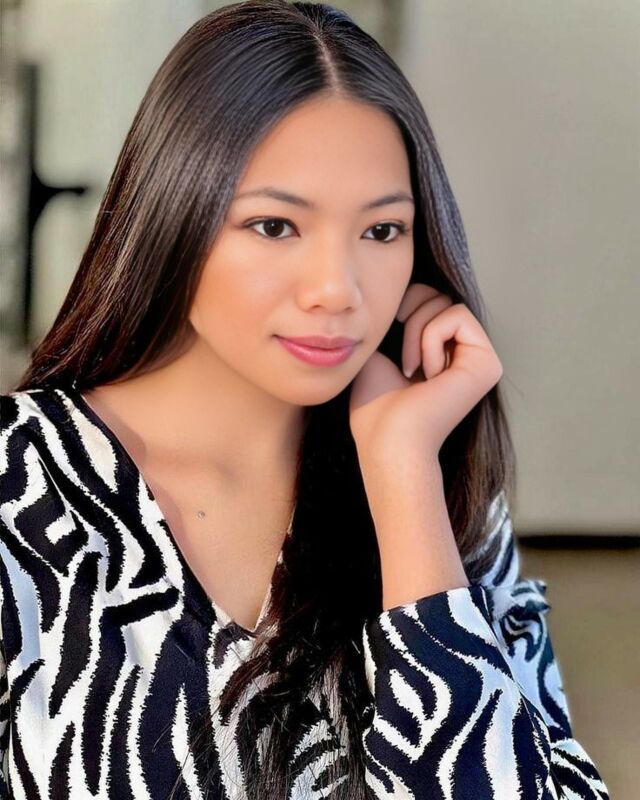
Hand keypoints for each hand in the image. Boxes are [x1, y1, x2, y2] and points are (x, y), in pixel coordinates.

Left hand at [348, 283, 502, 458]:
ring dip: (417, 332)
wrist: (387, 440)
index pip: (428, 300)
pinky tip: (428, 375)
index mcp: (443, 354)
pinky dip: (431, 339)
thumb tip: (406, 286)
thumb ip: (397, 319)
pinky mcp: (488, 363)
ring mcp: (481, 360)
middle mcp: (465, 356)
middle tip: (402, 359)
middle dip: (411, 315)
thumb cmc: (375, 406)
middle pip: (439, 295)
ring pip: (447, 303)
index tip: (390, 341)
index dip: (405, 305)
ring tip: (412, 371)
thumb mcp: (380, 350)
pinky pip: (456, 315)